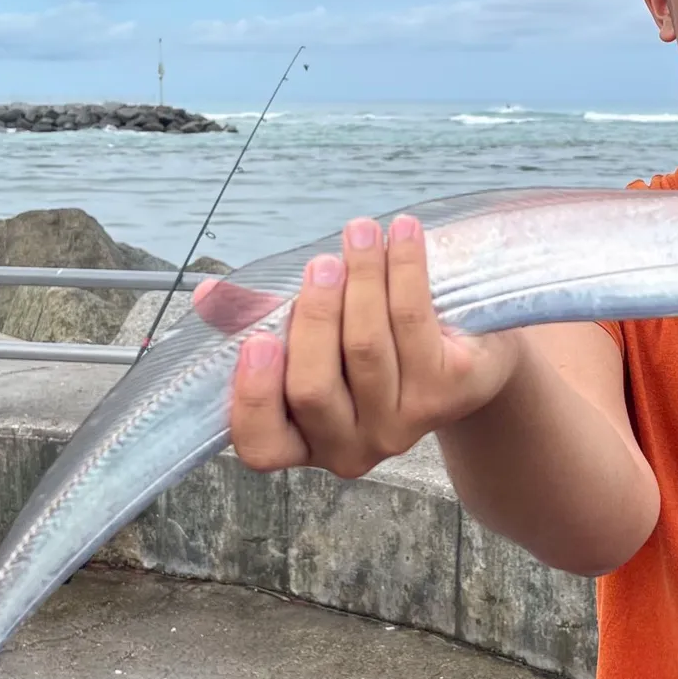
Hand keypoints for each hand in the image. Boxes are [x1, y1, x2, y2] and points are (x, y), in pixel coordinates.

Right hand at [199, 213, 520, 477]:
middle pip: (314, 387)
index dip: (254, 395)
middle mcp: (352, 446)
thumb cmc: (372, 342)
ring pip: (366, 348)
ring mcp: (403, 425)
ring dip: (362, 278)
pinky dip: (405, 268)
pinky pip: (415, 322)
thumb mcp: (314, 333)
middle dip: (314, 316)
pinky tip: (404, 232)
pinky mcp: (448, 392)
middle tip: (320, 264)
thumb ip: (261, 317)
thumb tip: (209, 293)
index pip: (262, 443)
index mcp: (304, 440)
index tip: (257, 339)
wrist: (468, 352)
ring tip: (361, 232)